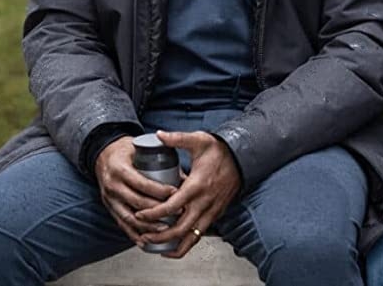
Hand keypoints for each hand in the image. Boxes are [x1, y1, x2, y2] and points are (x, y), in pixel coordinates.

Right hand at [95, 136, 178, 243]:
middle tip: (176, 212)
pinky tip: (144, 240)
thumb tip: (184, 177)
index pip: (141, 183)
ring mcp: (109, 199)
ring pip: (129, 217)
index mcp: (120, 169)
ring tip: (164, 229)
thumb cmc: (125, 151)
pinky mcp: (109, 207)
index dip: (159, 190)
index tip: (175, 193)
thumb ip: (159, 160)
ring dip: (147, 226)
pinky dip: (133, 234)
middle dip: (158, 210)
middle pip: (137, 202)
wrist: (103, 155)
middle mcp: (112, 185)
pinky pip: (121, 223)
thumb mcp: (140, 149)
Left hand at [136, 130, 240, 258]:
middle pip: (180, 229)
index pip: (171, 206)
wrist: (242, 158)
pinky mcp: (216, 215)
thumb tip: (159, 134)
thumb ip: (177, 138)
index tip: (140, 214)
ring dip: (173, 245)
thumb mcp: (199, 140)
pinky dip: (186, 244)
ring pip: (191, 237)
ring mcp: (211, 211)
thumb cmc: (220, 150)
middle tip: (143, 236)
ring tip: (156, 247)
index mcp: (197, 186)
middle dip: (159, 236)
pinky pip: (200, 235)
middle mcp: (204, 202)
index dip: (153, 214)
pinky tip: (173, 246)